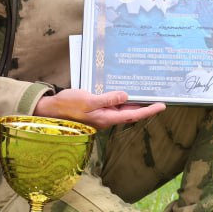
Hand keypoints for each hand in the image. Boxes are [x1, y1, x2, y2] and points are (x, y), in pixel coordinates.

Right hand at [34, 89, 166, 129]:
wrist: (51, 110)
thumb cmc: (68, 105)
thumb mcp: (88, 100)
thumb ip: (107, 99)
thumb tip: (125, 95)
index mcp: (106, 118)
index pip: (133, 115)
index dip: (148, 111)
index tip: (162, 106)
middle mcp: (106, 118)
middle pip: (130, 113)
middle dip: (145, 107)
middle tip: (159, 99)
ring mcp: (101, 114)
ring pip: (122, 109)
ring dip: (134, 103)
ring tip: (146, 95)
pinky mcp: (96, 109)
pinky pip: (113, 105)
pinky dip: (122, 100)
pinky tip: (125, 93)